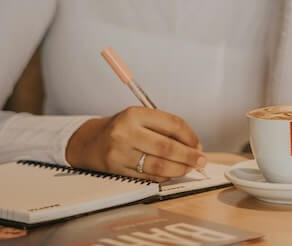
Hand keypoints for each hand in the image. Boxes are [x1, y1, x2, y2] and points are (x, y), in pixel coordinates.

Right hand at [65, 107, 205, 181]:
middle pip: (166, 147)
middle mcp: (126, 133)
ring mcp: (121, 153)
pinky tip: (172, 173)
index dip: (190, 136)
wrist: (91, 142)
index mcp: (135, 114)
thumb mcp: (140, 118)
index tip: (198, 144)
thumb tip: (193, 144)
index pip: (171, 124)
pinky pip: (148, 176)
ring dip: (179, 169)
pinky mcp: (118, 170)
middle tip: (201, 160)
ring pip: (158, 165)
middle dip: (189, 155)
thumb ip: (164, 127)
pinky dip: (164, 176)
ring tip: (189, 168)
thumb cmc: (122, 128)